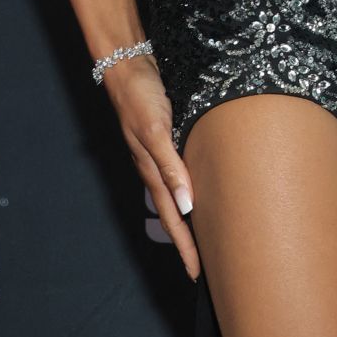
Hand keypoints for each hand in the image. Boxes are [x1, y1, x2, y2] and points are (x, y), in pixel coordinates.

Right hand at [102, 52, 198, 278]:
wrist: (128, 64)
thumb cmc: (141, 95)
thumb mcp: (156, 130)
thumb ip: (170, 166)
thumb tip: (188, 204)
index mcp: (152, 170)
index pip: (173, 217)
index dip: (186, 245)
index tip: (197, 273)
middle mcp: (155, 166)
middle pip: (175, 211)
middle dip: (189, 240)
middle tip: (206, 265)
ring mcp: (159, 152)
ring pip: (177, 193)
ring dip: (190, 215)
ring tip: (207, 234)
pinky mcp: (165, 136)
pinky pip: (179, 170)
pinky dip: (189, 186)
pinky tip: (199, 188)